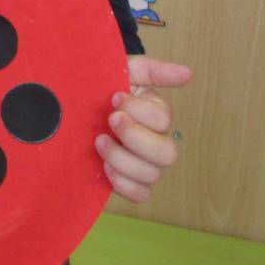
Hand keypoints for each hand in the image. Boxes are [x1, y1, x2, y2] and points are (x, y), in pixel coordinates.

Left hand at [95, 55, 193, 203]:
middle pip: (167, 153)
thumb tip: (188, 73)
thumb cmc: (103, 88)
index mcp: (157, 114)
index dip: (138, 109)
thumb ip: (154, 70)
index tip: (114, 98)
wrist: (76, 107)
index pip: (163, 119)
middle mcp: (157, 142)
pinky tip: (104, 166)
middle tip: (110, 121)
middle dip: (134, 137)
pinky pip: (140, 194)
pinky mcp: (130, 182)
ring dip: (121, 158)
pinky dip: (122, 182)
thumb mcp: (125, 71)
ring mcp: (145, 164)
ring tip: (99, 141)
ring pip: (151, 174)